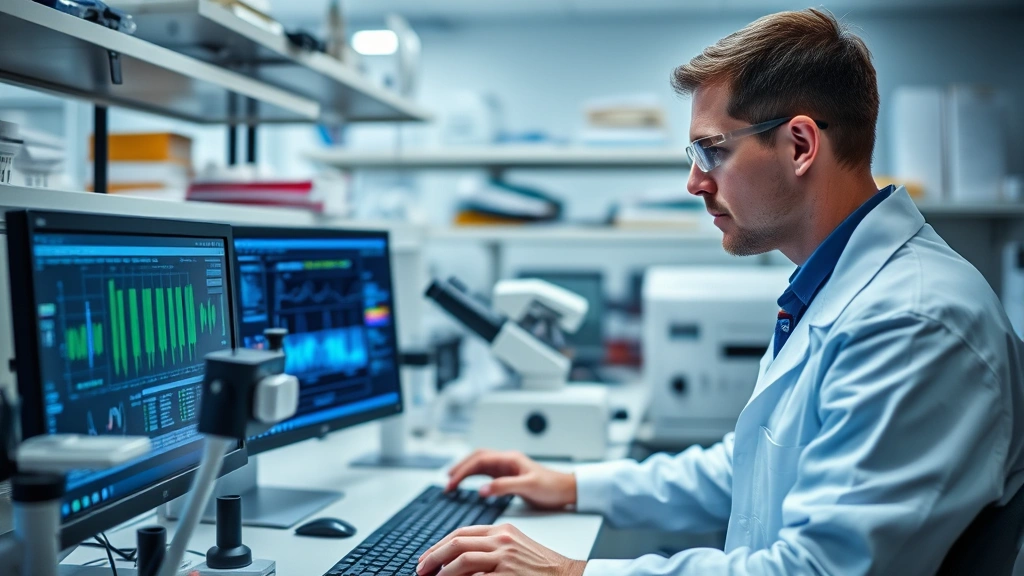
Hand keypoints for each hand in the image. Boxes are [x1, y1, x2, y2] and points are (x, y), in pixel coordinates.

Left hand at [416, 523, 586, 575]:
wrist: (566, 574)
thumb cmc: (540, 565)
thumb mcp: (514, 545)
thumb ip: (489, 546)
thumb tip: (458, 557)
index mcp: (501, 530)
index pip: (462, 532)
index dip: (439, 546)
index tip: (427, 557)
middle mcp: (502, 541)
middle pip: (457, 543)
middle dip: (434, 557)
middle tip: (421, 569)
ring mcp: (505, 558)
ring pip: (463, 559)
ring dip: (443, 572)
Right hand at [446, 449, 576, 508]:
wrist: (566, 490)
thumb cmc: (551, 486)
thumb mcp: (528, 487)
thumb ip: (504, 487)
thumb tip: (481, 490)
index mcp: (510, 459)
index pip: (480, 460)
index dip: (463, 470)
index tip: (451, 482)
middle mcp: (507, 461)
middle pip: (476, 458)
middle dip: (460, 468)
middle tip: (447, 482)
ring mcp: (507, 468)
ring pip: (480, 465)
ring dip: (465, 471)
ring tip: (451, 482)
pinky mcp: (509, 477)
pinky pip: (486, 474)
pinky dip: (474, 477)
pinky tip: (469, 486)